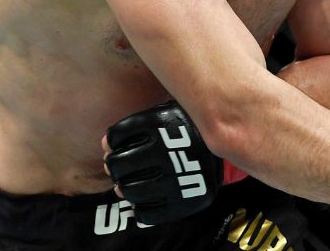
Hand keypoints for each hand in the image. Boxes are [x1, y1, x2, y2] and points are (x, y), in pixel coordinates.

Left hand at [102, 101, 219, 224]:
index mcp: (160, 125)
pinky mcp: (183, 203)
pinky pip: (148, 214)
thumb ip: (135, 126)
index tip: (114, 146)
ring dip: (122, 188)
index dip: (111, 141)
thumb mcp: (165, 114)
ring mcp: (175, 180)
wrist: (225, 152)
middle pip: (119, 164)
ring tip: (125, 185)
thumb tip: (105, 146)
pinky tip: (140, 201)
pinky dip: (138, 209)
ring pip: (131, 190)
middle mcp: (166, 152)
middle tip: (115, 167)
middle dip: (112, 166)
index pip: (118, 134)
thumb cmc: (184, 130)